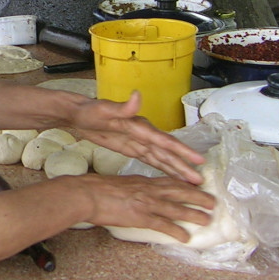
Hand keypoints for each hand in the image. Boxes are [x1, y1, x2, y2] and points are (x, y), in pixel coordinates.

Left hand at [70, 91, 205, 182]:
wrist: (78, 115)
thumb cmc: (90, 111)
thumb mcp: (103, 109)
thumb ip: (122, 107)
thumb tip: (137, 95)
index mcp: (140, 126)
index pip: (164, 141)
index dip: (182, 151)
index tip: (198, 160)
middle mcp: (143, 134)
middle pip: (167, 153)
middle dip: (183, 166)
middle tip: (200, 180)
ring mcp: (139, 141)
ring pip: (162, 158)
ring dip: (176, 170)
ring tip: (192, 183)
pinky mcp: (132, 148)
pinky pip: (151, 160)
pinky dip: (163, 168)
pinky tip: (172, 177)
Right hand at [77, 173, 215, 242]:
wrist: (87, 194)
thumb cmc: (96, 189)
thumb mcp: (119, 184)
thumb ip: (132, 189)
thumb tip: (136, 196)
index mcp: (143, 181)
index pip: (169, 181)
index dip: (185, 184)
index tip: (197, 186)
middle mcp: (148, 189)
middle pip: (179, 191)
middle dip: (198, 196)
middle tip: (212, 202)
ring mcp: (146, 202)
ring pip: (177, 208)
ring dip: (194, 213)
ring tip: (207, 219)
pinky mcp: (141, 216)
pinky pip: (163, 224)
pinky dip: (176, 231)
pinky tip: (185, 237)